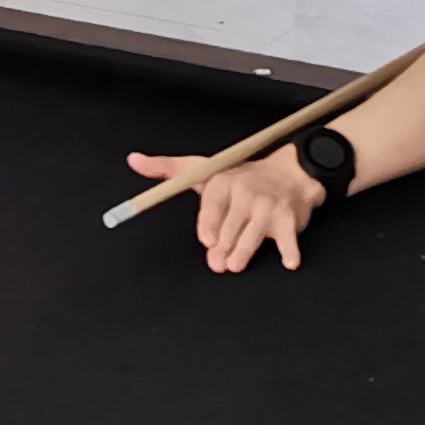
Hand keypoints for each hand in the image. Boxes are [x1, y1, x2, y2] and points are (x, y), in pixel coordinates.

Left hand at [127, 147, 322, 275]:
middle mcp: (246, 192)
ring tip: (235, 264)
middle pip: (231, 224)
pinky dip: (290, 251)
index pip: (214, 204)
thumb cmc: (241, 177)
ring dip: (245, 251)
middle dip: (223, 246)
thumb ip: (166, 169)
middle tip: (217, 263)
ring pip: (254, 234)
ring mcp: (268, 207)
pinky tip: (288, 262)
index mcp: (223, 181)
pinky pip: (289, 239)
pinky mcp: (289, 220)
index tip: (206, 239)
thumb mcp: (203, 169)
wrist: (291, 173)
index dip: (210, 223)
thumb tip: (133, 160)